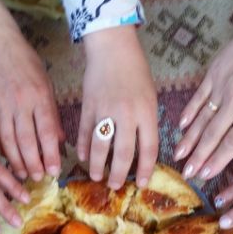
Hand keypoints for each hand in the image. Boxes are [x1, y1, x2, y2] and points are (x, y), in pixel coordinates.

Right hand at [0, 29, 63, 180]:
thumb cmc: (29, 66)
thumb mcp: (47, 86)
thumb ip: (52, 115)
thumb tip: (59, 142)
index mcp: (39, 97)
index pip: (46, 131)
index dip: (51, 154)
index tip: (55, 170)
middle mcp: (20, 103)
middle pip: (26, 140)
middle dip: (33, 163)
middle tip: (38, 178)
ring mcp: (0, 106)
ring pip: (7, 141)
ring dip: (15, 161)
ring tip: (22, 174)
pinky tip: (6, 158)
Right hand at [78, 27, 157, 188]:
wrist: (112, 48)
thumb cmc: (136, 71)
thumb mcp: (150, 97)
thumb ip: (146, 123)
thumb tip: (141, 151)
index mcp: (146, 112)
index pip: (148, 149)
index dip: (146, 170)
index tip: (142, 183)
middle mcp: (127, 114)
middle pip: (123, 153)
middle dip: (119, 174)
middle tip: (115, 185)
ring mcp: (105, 111)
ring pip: (100, 146)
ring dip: (97, 165)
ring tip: (96, 176)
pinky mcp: (87, 106)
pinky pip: (84, 132)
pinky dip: (83, 147)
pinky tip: (82, 156)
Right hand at [176, 3, 232, 181]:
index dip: (218, 161)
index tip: (206, 175)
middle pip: (213, 135)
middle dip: (199, 157)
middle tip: (187, 173)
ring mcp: (222, 87)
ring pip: (202, 119)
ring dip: (189, 140)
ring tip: (178, 156)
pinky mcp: (213, 74)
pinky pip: (198, 98)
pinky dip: (189, 113)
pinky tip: (181, 126)